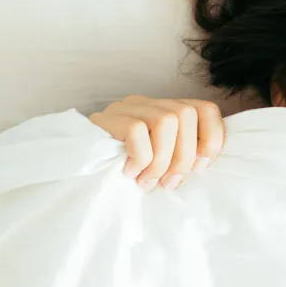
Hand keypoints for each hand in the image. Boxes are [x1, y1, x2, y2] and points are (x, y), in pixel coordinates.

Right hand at [88, 95, 224, 190]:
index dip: (211, 137)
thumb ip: (180, 157)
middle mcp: (150, 103)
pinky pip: (137, 131)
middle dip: (183, 156)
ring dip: (162, 159)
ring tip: (148, 181)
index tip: (201, 167)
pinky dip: (140, 157)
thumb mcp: (160, 164)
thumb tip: (203, 165)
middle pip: (186, 114)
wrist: (73, 170)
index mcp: (168, 111)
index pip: (205, 109)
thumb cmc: (125, 172)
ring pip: (166, 120)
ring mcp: (127, 107)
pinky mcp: (107, 118)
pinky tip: (129, 173)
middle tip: (169, 183)